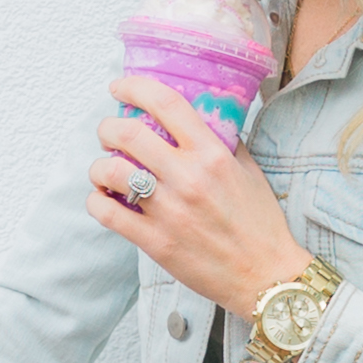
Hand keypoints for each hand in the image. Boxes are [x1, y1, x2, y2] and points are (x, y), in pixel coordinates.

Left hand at [95, 77, 310, 313]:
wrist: (265, 275)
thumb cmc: (260, 224)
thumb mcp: (249, 172)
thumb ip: (224, 143)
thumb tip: (203, 120)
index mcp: (211, 154)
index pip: (166, 103)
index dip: (135, 87)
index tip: (120, 87)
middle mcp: (188, 176)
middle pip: (129, 133)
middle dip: (108, 127)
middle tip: (107, 133)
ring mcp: (169, 210)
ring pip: (110, 171)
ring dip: (98, 166)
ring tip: (104, 171)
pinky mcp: (155, 241)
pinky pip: (107, 213)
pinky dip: (96, 202)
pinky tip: (103, 200)